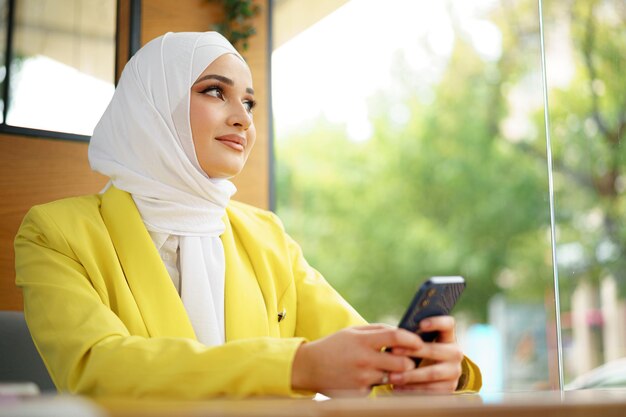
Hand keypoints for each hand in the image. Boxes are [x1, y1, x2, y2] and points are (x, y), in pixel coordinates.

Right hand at [291, 325, 418, 394]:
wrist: (309, 367)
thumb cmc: (335, 346)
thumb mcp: (353, 332)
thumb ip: (378, 330)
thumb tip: (403, 332)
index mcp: (363, 341)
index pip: (396, 337)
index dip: (412, 339)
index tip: (419, 342)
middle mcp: (364, 360)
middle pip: (402, 363)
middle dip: (409, 361)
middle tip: (408, 359)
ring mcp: (362, 379)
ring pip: (393, 377)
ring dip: (393, 373)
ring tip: (384, 367)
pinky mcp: (360, 393)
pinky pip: (378, 388)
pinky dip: (377, 382)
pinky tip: (365, 376)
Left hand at [388, 316, 463, 392]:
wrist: (435, 378)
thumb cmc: (421, 354)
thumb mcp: (421, 344)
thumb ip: (414, 337)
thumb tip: (396, 333)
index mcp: (449, 337)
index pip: (448, 324)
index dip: (437, 322)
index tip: (421, 324)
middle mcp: (455, 353)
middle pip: (434, 350)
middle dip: (412, 351)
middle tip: (393, 351)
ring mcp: (454, 372)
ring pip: (432, 373)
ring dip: (410, 375)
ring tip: (392, 376)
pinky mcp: (450, 389)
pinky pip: (431, 390)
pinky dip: (413, 390)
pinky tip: (399, 388)